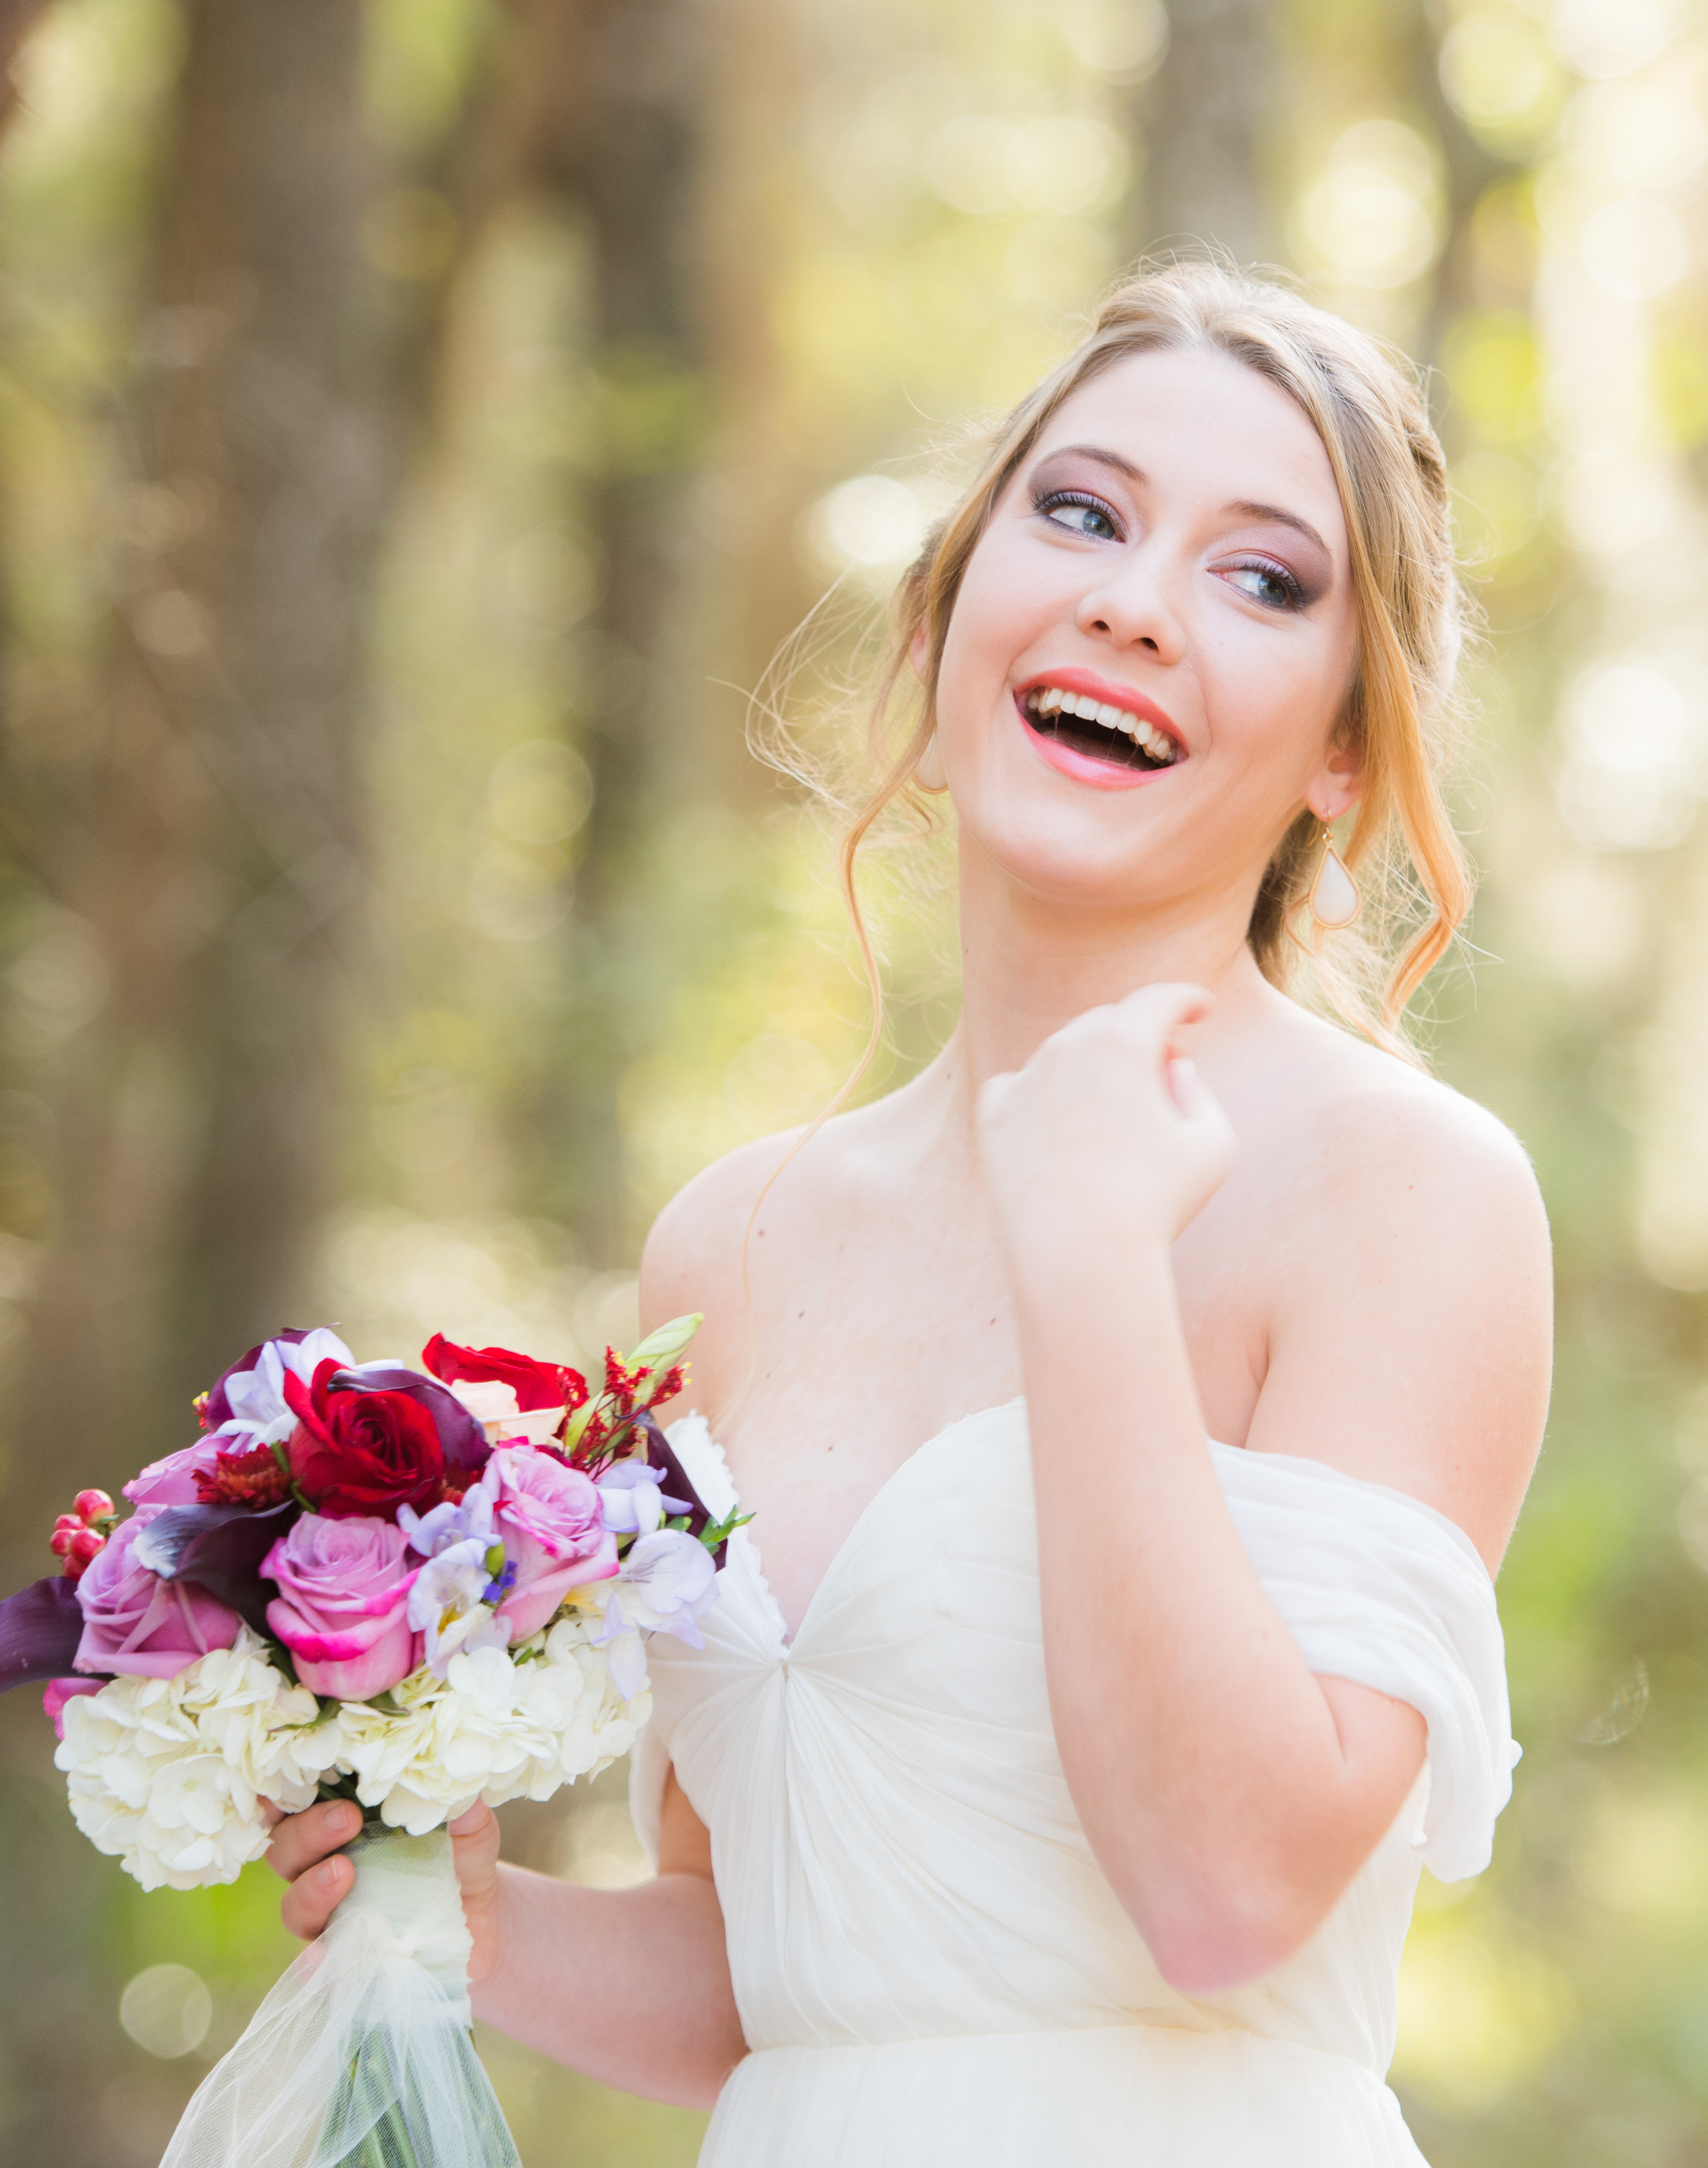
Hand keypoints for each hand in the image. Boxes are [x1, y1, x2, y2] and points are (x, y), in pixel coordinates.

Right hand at [267, 1796, 504, 1982]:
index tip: (295, 1778)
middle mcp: (325, 1870)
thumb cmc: (462, 1864)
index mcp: (345, 1828)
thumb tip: (460, 1789)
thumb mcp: (470, 1832)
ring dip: (310, 1889)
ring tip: (342, 1873)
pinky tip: (322, 1955)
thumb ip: (463, 1811)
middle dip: (308, 1832)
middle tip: (346, 1819)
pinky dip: (312, 1963)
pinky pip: (313, 1968)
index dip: (283, 1794)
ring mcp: (331, 1918)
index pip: (297, 1806)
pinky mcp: (343, 1963)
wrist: (483, 1929)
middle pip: (287, 1850)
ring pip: (294, 1906)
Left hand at [977, 983, 1235, 1271]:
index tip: (1200, 1009)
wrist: (1078, 1258)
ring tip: (1117, 1108)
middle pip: (1108, 1023)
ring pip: (1062, 1054)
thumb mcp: (1212, 1145)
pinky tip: (1061, 1120)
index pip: (1159, 1000)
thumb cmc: (1156, 1205)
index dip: (1186, 999)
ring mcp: (1023, 1080)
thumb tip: (1171, 1067)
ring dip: (1091, 1067)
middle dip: (1140, 1035)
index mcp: (1122, 1043)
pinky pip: (1018, 1086)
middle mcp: (1066, 1049)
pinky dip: (1041, 1093)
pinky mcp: (992, 1117)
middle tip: (1163, 1066)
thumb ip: (1198, 1093)